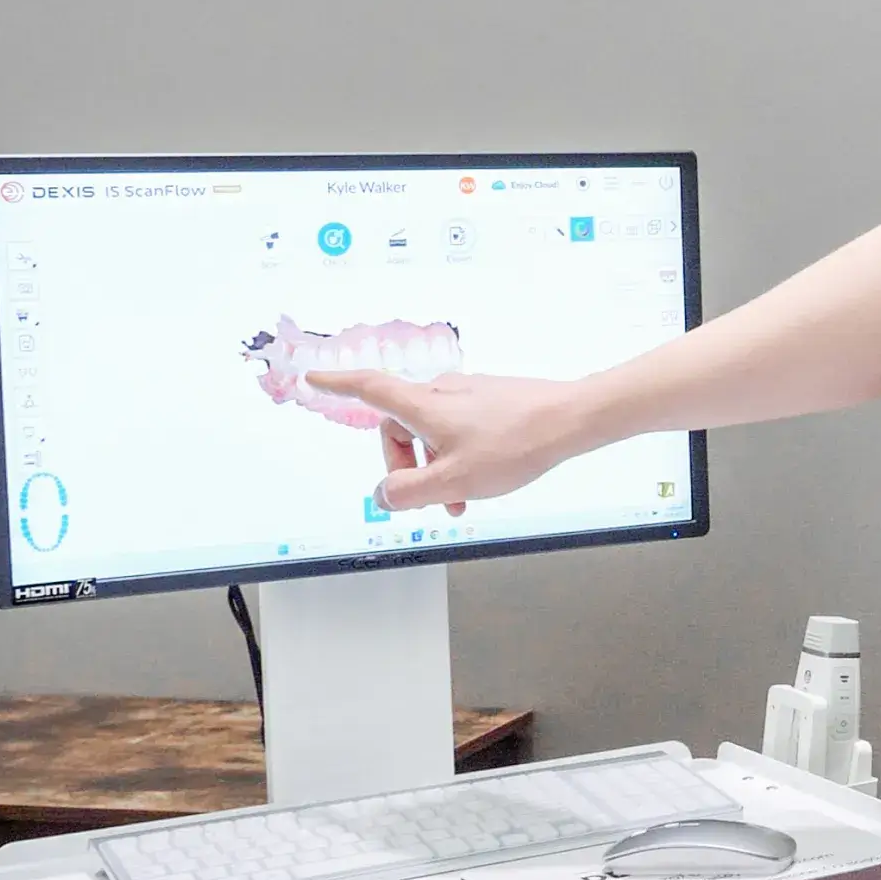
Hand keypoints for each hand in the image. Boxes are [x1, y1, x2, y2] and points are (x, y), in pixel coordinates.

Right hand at [304, 370, 581, 514]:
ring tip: (461, 500)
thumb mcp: (452, 481)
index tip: (313, 379)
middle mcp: (441, 393)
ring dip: (436, 467)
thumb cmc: (512, 446)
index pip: (368, 389)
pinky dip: (457, 457)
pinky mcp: (489, 401)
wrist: (567, 421)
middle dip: (407, 466)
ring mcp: (467, 395)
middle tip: (430, 499)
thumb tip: (383, 494)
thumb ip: (409, 491)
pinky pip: (456, 430)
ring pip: (431, 433)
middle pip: (399, 426)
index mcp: (423, 407)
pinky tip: (482, 479)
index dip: (337, 385)